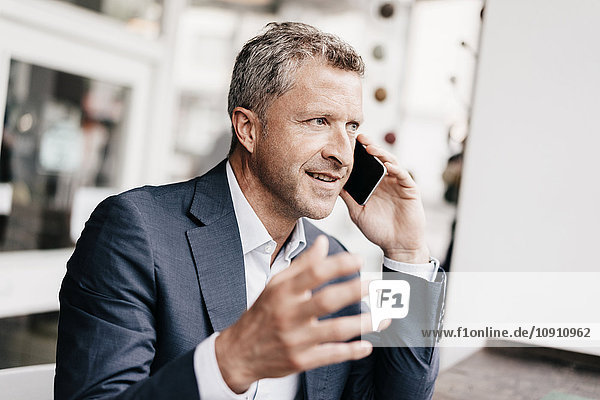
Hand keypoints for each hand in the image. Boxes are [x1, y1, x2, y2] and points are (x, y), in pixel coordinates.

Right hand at [215, 236, 372, 393]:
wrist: (239, 353)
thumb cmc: (262, 314)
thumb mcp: (275, 285)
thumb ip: (302, 264)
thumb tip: (323, 242)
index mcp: (282, 292)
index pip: (314, 273)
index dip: (339, 265)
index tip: (359, 259)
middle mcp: (288, 315)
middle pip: (327, 300)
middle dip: (356, 291)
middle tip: (378, 285)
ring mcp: (295, 340)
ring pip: (335, 331)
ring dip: (363, 323)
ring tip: (385, 316)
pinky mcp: (300, 361)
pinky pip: (330, 356)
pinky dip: (351, 352)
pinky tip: (367, 346)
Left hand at [341, 134, 429, 263]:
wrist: (397, 246)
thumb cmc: (378, 230)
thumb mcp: (357, 212)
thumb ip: (347, 197)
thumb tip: (332, 184)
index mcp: (374, 184)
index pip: (367, 164)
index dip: (359, 154)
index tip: (348, 143)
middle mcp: (387, 181)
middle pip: (379, 158)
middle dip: (370, 146)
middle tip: (359, 138)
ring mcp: (399, 184)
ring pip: (391, 162)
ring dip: (381, 154)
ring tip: (370, 148)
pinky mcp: (410, 190)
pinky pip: (403, 176)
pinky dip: (396, 168)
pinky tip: (387, 165)